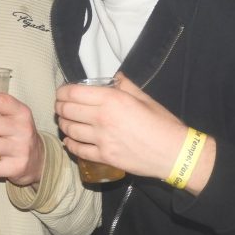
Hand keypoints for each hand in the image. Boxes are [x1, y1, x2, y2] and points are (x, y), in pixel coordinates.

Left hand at [54, 75, 214, 193]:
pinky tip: (70, 140)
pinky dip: (70, 144)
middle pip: (67, 110)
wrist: (175, 153)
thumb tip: (115, 77)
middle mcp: (102, 118)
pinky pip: (78, 150)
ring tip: (65, 121)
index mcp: (112, 100)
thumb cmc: (162, 123)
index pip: (73, 93)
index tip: (62, 92)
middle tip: (61, 106)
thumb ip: (125, 86)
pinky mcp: (104, 157)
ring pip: (69, 130)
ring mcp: (101, 139)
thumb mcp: (144, 98)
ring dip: (64, 124)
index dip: (62, 92)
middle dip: (59, 107)